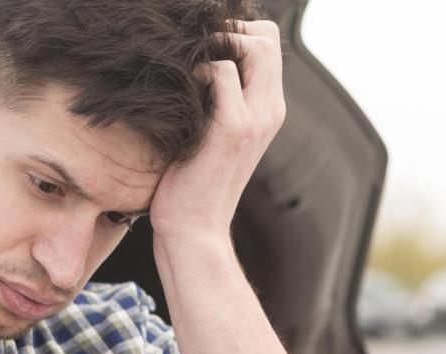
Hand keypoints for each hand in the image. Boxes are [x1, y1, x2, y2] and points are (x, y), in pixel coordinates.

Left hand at [148, 19, 287, 243]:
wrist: (194, 232)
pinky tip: (176, 91)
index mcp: (267, 110)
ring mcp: (255, 117)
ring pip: (254, 45)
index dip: (236, 32)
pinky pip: (223, 71)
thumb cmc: (191, 188)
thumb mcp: (208, 139)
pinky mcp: (232, 128)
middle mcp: (269, 109)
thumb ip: (213, 107)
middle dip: (228, 29)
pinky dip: (197, 69)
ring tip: (184, 64)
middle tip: (192, 48)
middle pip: (266, 36)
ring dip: (215, 43)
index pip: (267, 44)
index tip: (200, 44)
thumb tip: (190, 75)